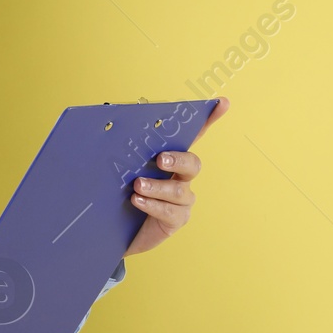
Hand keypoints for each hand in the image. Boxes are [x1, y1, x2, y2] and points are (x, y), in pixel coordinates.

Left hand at [124, 97, 228, 257]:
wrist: (113, 229)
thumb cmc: (119, 192)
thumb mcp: (120, 168)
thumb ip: (122, 150)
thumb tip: (110, 122)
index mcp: (170, 158)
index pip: (192, 136)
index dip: (208, 119)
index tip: (222, 102)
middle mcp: (181, 177)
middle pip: (192, 163)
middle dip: (178, 159)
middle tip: (160, 160)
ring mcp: (182, 200)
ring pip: (178, 191)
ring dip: (157, 187)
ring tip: (137, 186)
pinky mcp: (176, 219)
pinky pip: (169, 212)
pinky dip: (152, 205)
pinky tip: (137, 201)